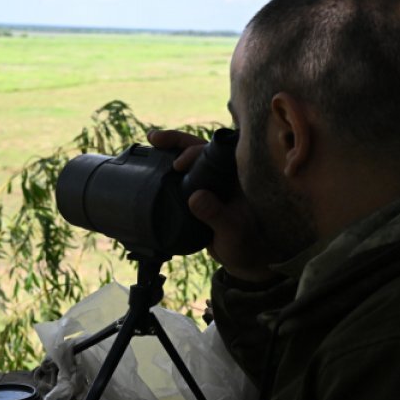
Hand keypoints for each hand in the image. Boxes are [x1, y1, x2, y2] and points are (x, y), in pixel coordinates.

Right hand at [147, 129, 274, 281]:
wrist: (244, 261)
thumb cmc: (246, 245)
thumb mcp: (232, 232)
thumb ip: (216, 215)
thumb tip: (195, 197)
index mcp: (239, 177)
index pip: (218, 152)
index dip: (196, 151)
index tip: (179, 164)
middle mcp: (226, 175)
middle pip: (201, 149)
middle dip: (178, 141)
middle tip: (156, 139)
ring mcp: (213, 183)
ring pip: (192, 159)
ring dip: (172, 148)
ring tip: (152, 139)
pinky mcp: (202, 192)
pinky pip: (186, 175)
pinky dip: (170, 167)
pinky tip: (155, 162)